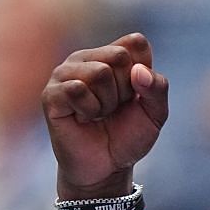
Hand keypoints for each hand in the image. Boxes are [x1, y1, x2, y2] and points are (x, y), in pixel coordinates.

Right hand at [43, 33, 171, 199]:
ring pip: (99, 72)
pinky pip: (77, 89)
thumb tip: (139, 71)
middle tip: (114, 108)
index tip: (134, 95)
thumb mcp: (155, 113)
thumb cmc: (128, 135)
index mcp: (111, 54)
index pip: (136, 43)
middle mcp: (86, 58)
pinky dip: (90, 110)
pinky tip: (84, 118)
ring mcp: (65, 73)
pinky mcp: (51, 93)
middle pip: (119, 56)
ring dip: (107, 102)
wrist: (107, 167)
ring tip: (99, 114)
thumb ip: (158, 88)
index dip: (143, 74)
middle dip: (125, 90)